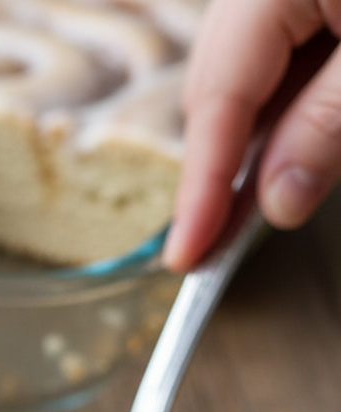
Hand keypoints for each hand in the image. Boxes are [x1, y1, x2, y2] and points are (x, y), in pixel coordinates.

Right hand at [163, 0, 340, 271]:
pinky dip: (286, 102)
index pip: (217, 98)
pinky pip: (278, 53)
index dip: (201, 185)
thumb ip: (327, 127)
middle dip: (224, 164)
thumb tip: (277, 204)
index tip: (187, 256)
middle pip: (218, 84)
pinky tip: (302, 137)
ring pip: (247, 73)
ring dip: (259, 137)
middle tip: (223, 241)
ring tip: (276, 193)